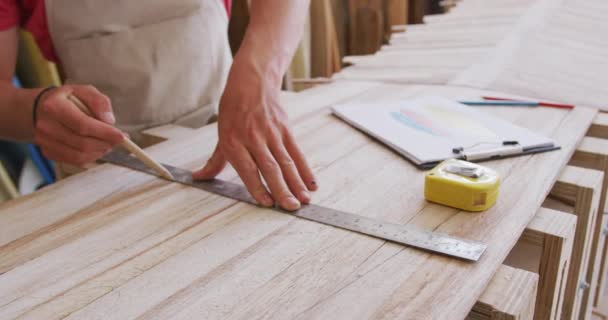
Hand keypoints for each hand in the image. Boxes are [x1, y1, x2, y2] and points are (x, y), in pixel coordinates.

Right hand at [34, 85, 124, 165]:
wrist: (40, 109)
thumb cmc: (67, 99)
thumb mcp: (84, 91)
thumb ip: (99, 101)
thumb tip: (109, 120)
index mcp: (54, 106)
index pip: (83, 125)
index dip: (105, 133)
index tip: (122, 136)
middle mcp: (46, 126)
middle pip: (83, 143)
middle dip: (106, 143)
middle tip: (118, 139)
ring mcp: (45, 141)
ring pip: (80, 155)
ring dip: (100, 151)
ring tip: (108, 142)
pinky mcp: (48, 152)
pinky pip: (75, 161)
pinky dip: (91, 156)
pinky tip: (97, 147)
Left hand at [193, 61, 316, 210]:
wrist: (252, 82)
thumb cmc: (233, 109)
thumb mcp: (221, 134)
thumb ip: (214, 161)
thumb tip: (199, 178)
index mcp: (234, 141)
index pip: (247, 169)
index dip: (257, 187)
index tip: (266, 203)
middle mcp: (253, 138)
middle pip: (269, 167)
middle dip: (281, 189)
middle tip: (289, 207)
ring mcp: (272, 134)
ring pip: (286, 162)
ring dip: (296, 183)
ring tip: (303, 200)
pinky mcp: (285, 130)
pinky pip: (296, 153)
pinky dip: (305, 169)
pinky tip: (311, 184)